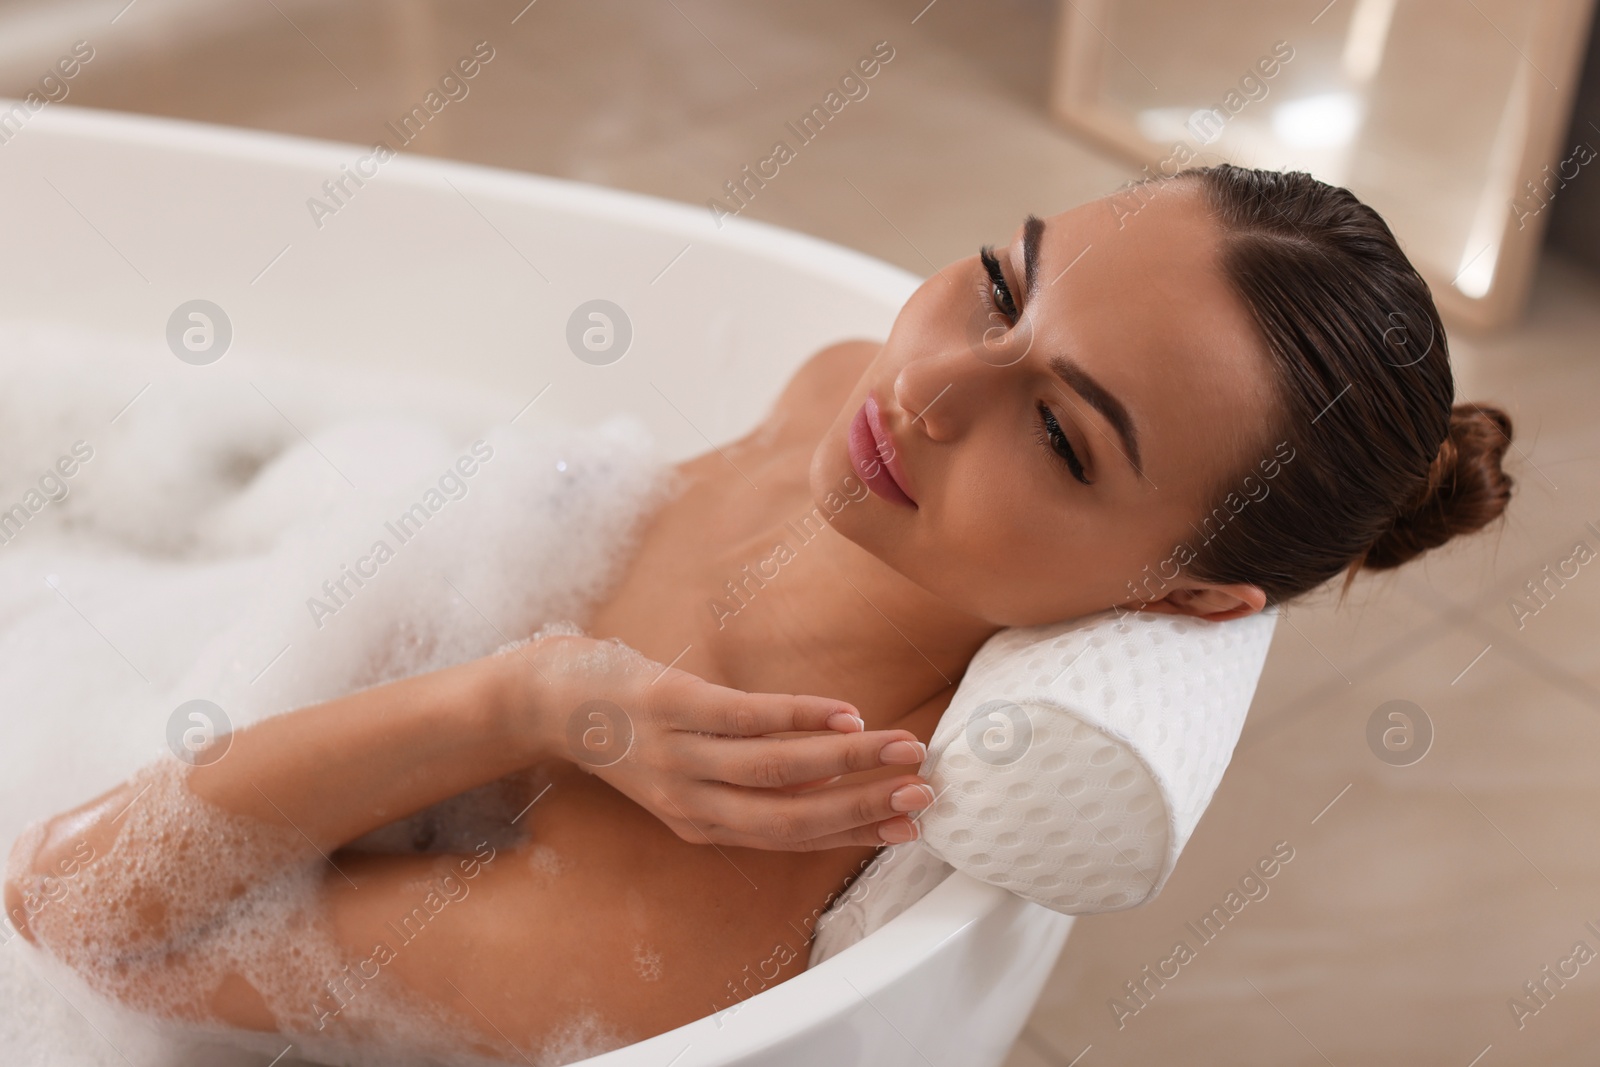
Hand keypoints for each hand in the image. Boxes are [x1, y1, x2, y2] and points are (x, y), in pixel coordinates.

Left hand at [500, 632, 935, 851]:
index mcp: (700, 822)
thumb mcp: (684, 774)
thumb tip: (823, 775)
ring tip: (902, 748)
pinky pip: (747, 716)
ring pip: (779, 768)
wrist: (548, 701)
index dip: (853, 833)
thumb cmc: (628, 733)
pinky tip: (845, 713)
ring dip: (849, 760)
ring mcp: (680, 753)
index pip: (790, 837)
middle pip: (792, 815)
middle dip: (863, 806)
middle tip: (923, 794)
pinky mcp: (672, 704)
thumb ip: (744, 781)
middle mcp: (692, 800)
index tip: (909, 829)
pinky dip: (801, 717)